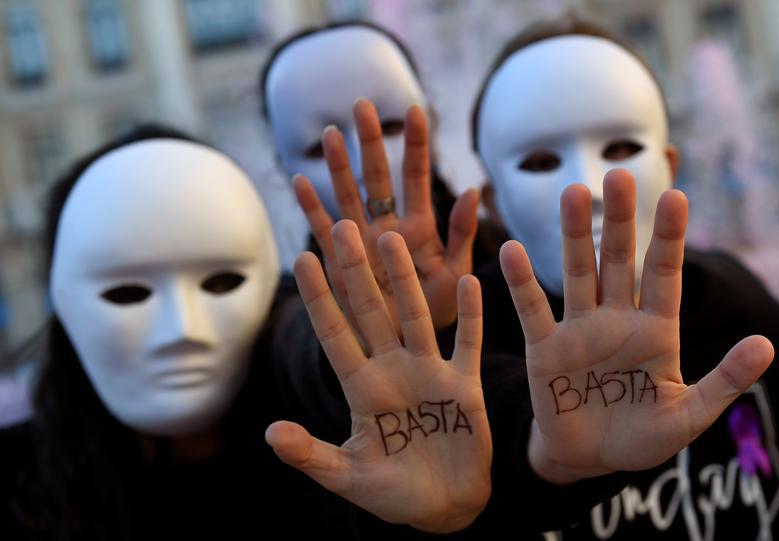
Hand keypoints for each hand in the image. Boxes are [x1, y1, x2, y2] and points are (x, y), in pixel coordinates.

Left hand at [265, 220, 491, 532]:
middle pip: (371, 311)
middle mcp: (393, 370)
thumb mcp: (346, 476)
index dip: (319, 298)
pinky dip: (471, 315)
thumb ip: (311, 454)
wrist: (445, 506)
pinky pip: (468, 342)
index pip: (334, 334)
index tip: (305, 259)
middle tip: (344, 226)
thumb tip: (271, 432)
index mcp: (361, 388)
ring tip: (392, 238)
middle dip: (357, 271)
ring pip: (415, 315)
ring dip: (405, 278)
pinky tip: (472, 280)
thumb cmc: (391, 493)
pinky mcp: (464, 384)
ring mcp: (429, 372)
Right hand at [293, 98, 478, 343]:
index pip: (417, 178)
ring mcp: (359, 241)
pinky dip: (310, 207)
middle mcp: (386, 226)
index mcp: (418, 227)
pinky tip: (299, 181)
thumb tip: (472, 190)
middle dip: (371, 142)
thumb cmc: (434, 312)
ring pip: (347, 195)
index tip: (416, 110)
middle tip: (363, 105)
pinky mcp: (337, 260)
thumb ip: (462, 234)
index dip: (416, 145)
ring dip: (338, 165)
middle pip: (377, 177)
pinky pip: (320, 228)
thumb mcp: (454, 273)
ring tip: (333, 134)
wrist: (402, 345)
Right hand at [499, 169, 773, 484]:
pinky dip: (522, 282)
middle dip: (620, 220)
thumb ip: (724, 380)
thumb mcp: (689, 414)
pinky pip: (532, 310)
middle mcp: (617, 320)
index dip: (670, 237)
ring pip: (578, 274)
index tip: (676, 195)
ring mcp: (579, 330)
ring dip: (574, 235)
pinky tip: (512, 250)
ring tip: (573, 193)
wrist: (589, 460)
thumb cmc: (642, 437)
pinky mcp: (544, 348)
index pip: (665, 275)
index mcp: (656, 331)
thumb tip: (768, 344)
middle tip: (618, 176)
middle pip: (619, 261)